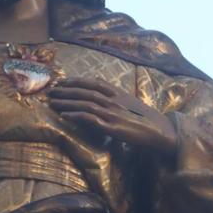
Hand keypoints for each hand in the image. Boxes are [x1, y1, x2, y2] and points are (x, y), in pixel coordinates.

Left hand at [49, 77, 176, 157]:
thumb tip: (100, 98)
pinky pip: (89, 119)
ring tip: (53, 102)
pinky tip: (64, 116)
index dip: (77, 81)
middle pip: (85, 91)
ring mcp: (112, 113)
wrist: (161, 132)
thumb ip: (116, 100)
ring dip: (66, 102)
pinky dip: (75, 115)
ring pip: (84, 103)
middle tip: (51, 91)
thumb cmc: (146, 120)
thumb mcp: (130, 105)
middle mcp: (114, 100)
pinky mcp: (112, 127)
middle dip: (66, 90)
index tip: (63, 81)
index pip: (94, 82)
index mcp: (118, 93)